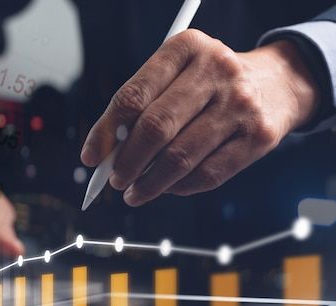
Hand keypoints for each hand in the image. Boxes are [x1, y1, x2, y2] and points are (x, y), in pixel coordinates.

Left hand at [81, 30, 320, 205]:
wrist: (279, 83)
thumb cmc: (210, 83)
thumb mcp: (177, 75)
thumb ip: (142, 105)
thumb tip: (106, 152)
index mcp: (186, 47)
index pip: (133, 96)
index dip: (105, 132)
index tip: (91, 157)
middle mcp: (215, 71)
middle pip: (155, 128)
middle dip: (126, 162)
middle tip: (114, 180)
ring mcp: (239, 105)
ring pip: (180, 157)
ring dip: (149, 183)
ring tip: (134, 192)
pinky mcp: (258, 137)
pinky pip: (207, 175)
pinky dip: (179, 188)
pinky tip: (167, 188)